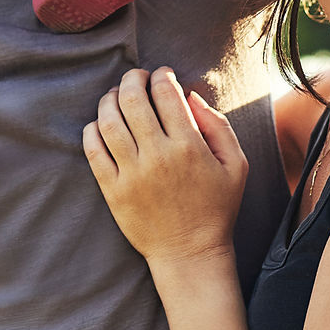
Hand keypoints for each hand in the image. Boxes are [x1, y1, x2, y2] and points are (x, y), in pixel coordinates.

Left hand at [83, 66, 247, 271]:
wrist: (190, 253)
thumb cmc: (216, 207)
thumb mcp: (236, 164)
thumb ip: (218, 125)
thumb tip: (190, 95)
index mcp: (189, 146)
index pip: (166, 93)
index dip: (162, 75)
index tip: (162, 75)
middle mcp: (157, 156)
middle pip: (132, 99)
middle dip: (132, 79)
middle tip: (136, 77)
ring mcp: (132, 174)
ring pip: (108, 120)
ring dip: (110, 99)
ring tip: (117, 96)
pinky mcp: (113, 191)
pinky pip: (93, 150)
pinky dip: (93, 129)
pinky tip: (102, 124)